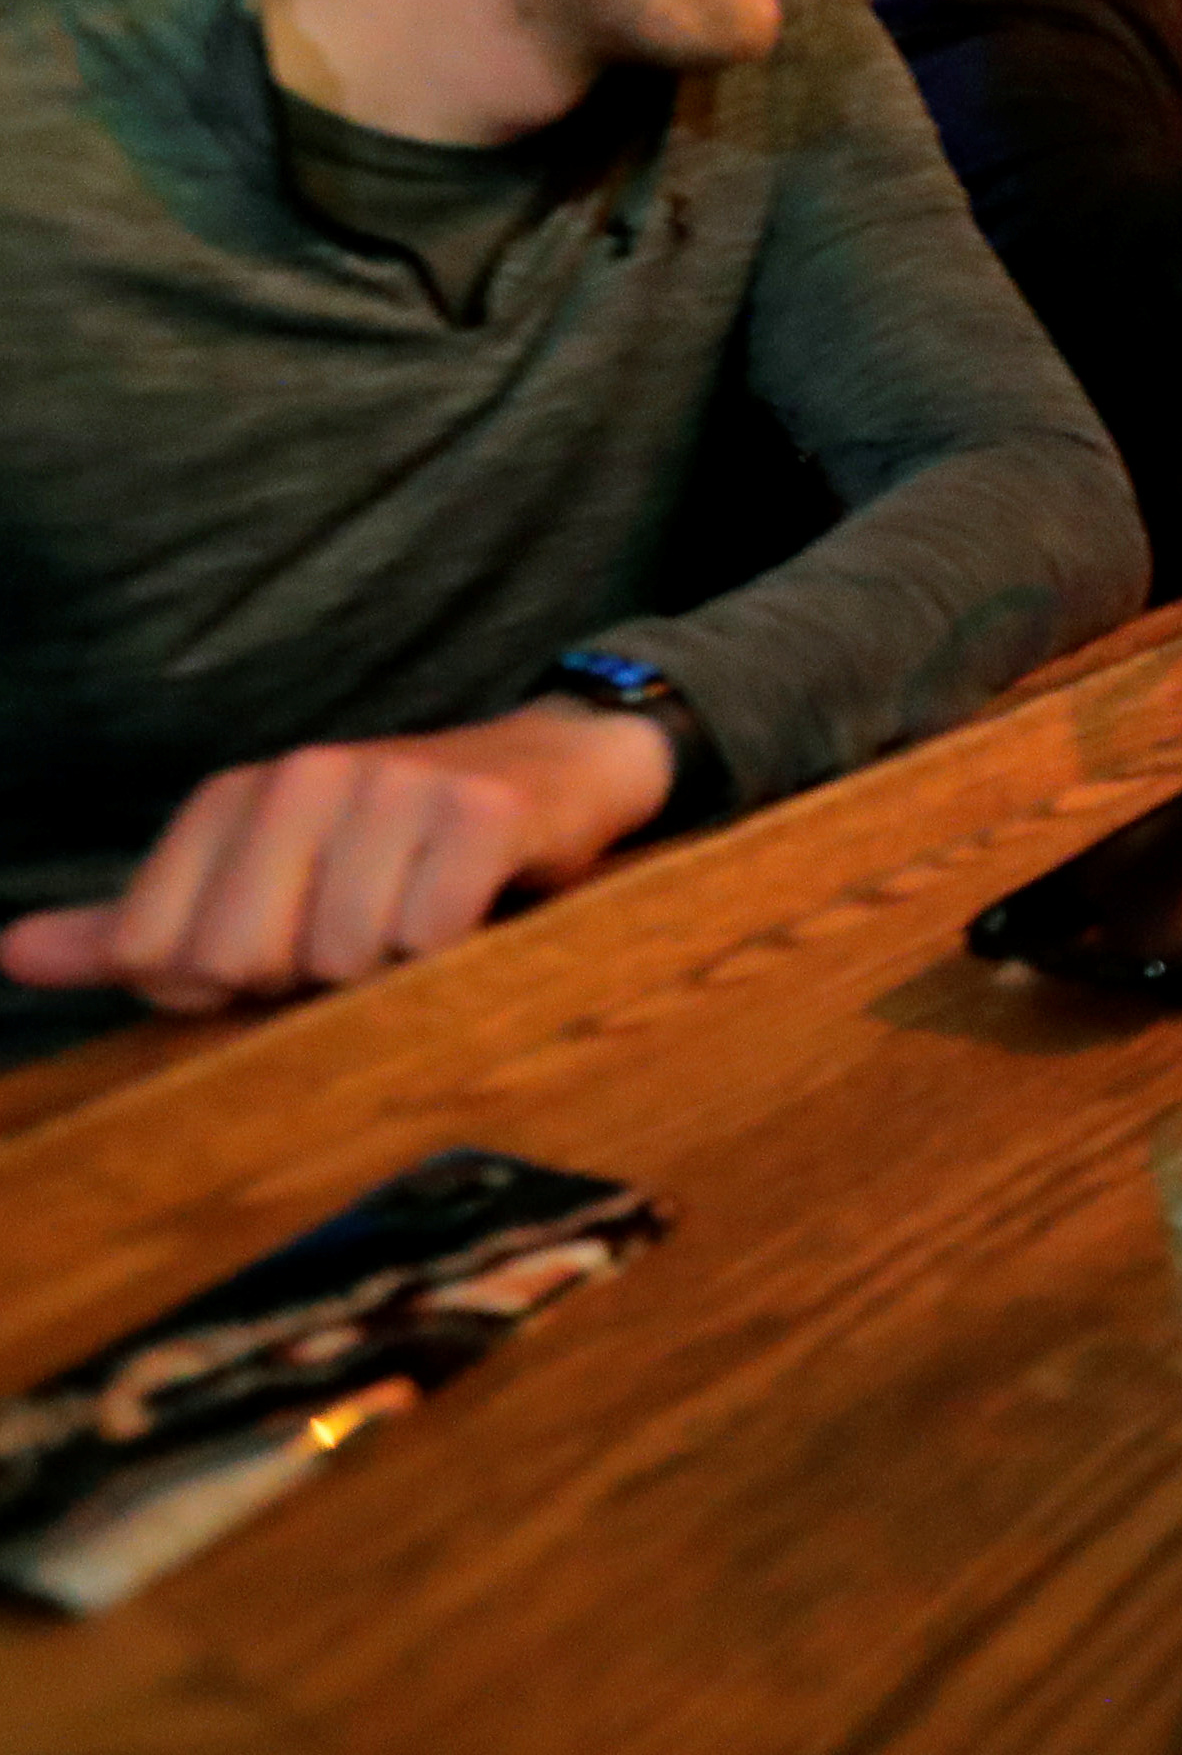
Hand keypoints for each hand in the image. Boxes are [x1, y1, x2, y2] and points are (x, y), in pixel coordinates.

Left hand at [0, 703, 674, 1013]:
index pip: (162, 953)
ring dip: (392, 970)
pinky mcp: (482, 812)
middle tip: (365, 938)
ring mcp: (395, 786)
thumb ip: (141, 925)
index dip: (223, 986)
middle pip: (246, 960)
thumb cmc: (395, 846)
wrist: (554, 768)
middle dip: (308, 980)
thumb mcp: (262, 875)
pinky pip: (430, 934)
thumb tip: (12, 956)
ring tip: (424, 923)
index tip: (286, 951)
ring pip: (345, 957)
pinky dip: (455, 948)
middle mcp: (304, 777)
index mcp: (234, 796)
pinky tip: (476, 908)